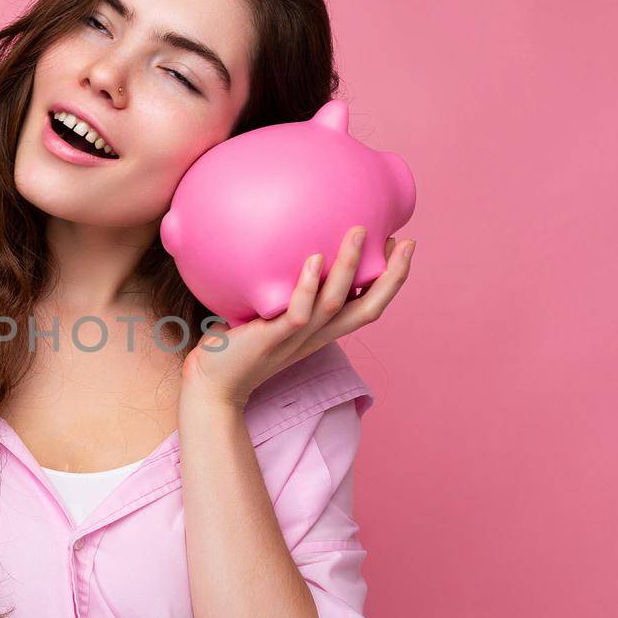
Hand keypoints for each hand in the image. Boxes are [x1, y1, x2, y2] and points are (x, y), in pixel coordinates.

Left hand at [180, 226, 415, 410]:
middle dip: (391, 277)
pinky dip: (307, 285)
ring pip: (335, 303)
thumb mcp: (270, 316)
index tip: (400, 246)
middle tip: (404, 242)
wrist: (212, 385)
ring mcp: (296, 337)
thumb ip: (283, 290)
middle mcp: (316, 335)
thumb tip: (281, 250)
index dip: (389, 280)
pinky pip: (298, 313)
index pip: (367, 306)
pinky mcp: (273, 338)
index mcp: (321, 331)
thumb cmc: (237, 347)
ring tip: (356, 232)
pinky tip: (313, 258)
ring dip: (349, 267)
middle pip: (368, 309)